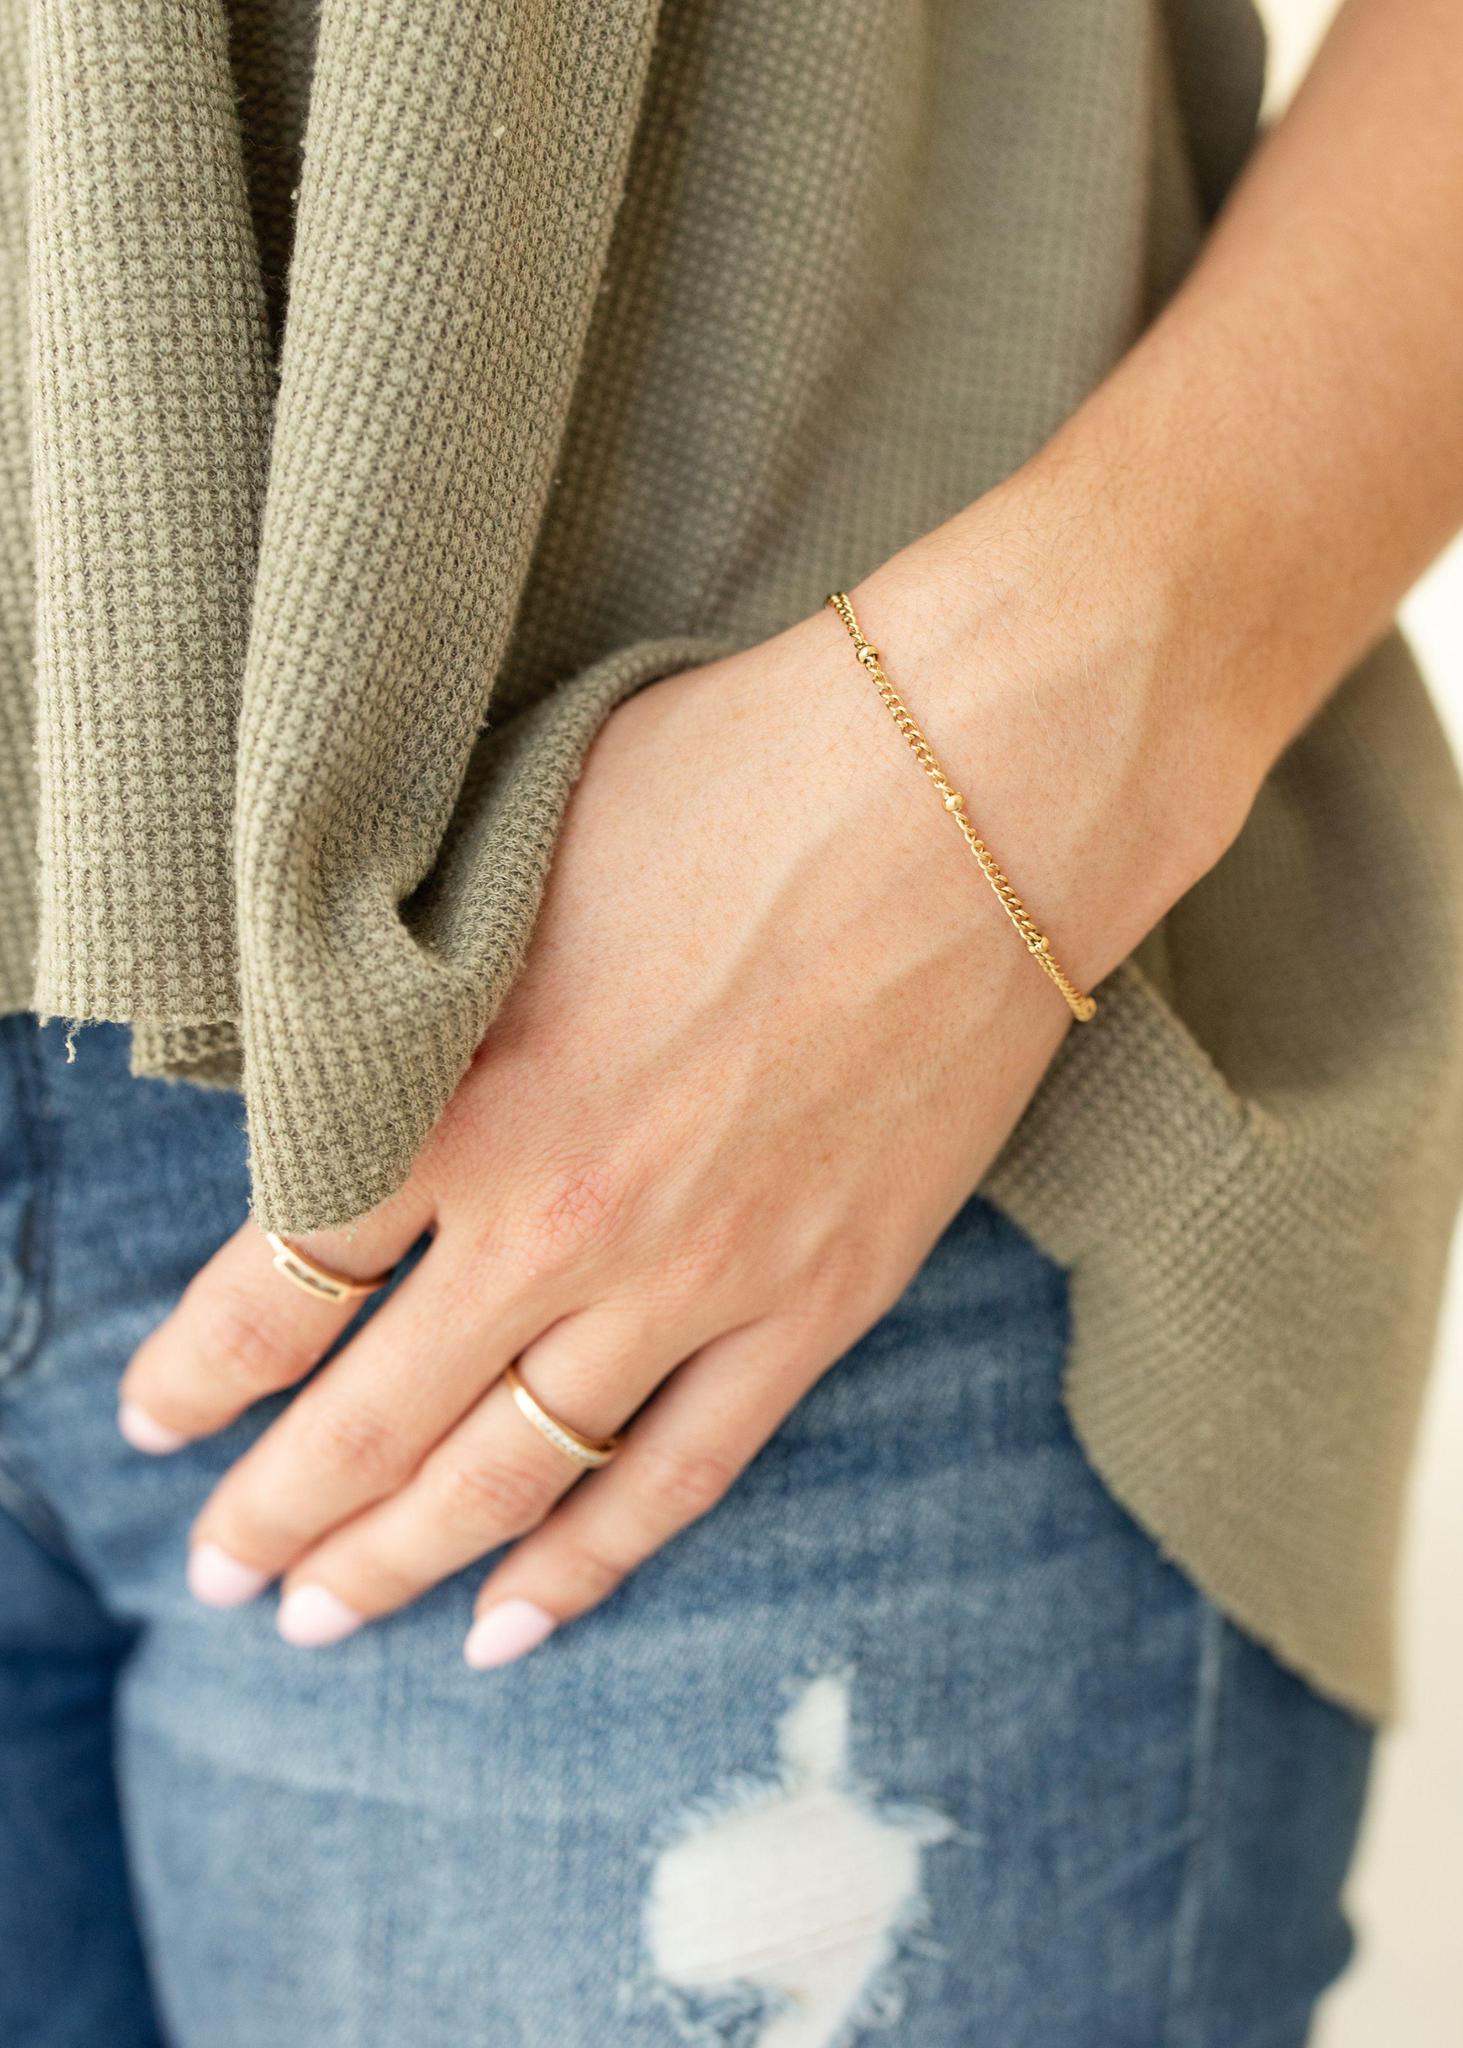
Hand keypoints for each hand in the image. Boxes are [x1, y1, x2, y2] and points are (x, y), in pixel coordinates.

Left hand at [118, 492, 1234, 1665]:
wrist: (975, 794)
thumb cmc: (740, 777)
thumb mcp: (518, 855)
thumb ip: (417, 995)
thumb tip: (341, 1070)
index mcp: (469, 1096)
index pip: (281, 1279)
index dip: (198, 1374)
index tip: (151, 1422)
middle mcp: (565, 1221)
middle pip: (376, 1416)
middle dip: (275, 1510)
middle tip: (220, 1572)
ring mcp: (701, 1278)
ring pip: (514, 1473)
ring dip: (400, 1561)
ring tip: (321, 1621)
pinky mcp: (821, 1299)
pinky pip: (681, 1472)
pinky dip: (589, 1562)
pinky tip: (514, 1623)